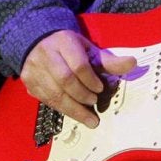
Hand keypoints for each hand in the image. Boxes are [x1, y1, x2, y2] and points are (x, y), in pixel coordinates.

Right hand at [19, 29, 136, 127]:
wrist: (37, 42)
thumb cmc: (69, 48)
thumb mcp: (88, 49)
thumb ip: (109, 60)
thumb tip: (133, 63)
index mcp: (64, 42)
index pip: (78, 65)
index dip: (91, 80)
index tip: (100, 88)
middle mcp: (45, 54)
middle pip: (65, 80)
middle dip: (82, 96)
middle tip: (93, 103)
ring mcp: (34, 69)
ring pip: (53, 94)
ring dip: (73, 109)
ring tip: (89, 118)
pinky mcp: (28, 82)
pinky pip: (45, 100)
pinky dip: (62, 109)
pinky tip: (74, 113)